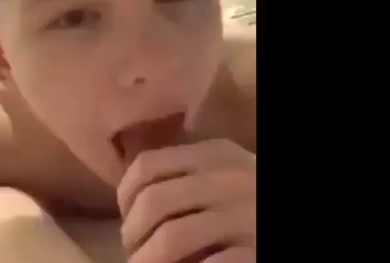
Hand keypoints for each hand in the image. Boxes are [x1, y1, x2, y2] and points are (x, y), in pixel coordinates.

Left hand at [117, 139, 255, 262]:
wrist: (283, 218)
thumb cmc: (253, 203)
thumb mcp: (225, 175)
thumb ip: (187, 176)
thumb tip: (130, 200)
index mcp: (216, 154)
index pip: (147, 166)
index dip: (124, 195)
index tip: (125, 217)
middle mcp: (229, 180)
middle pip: (153, 203)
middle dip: (132, 233)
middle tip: (133, 252)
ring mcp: (245, 216)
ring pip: (171, 238)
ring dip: (147, 260)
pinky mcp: (256, 251)